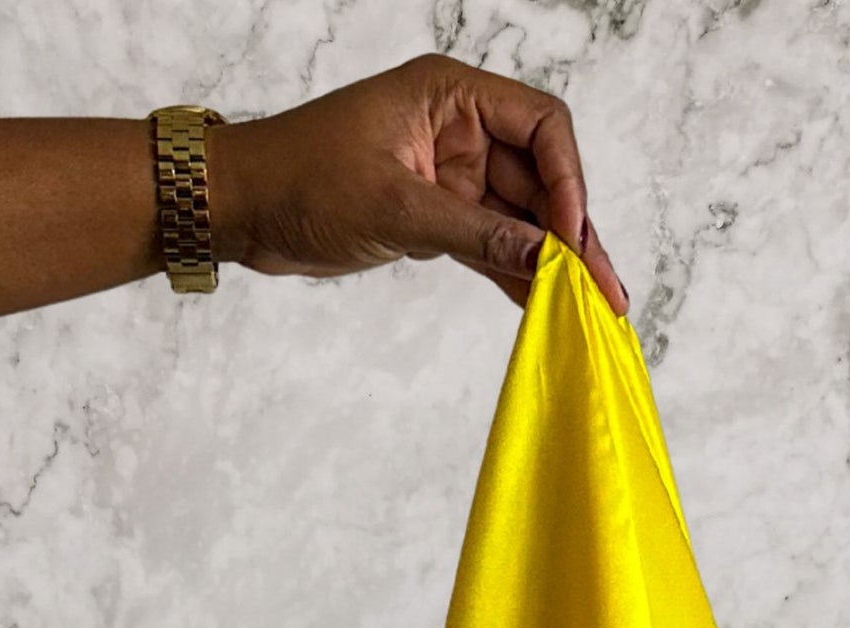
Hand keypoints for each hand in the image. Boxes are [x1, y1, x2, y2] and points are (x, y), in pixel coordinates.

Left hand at [202, 53, 628, 315]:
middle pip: (541, 179)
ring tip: (596, 311)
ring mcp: (451, 175)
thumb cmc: (300, 179)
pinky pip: (492, 245)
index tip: (572, 238)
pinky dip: (517, 275)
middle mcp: (461, 129)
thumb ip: (476, 234)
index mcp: (452, 95)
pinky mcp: (436, 216)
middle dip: (574, 237)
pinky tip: (549, 309)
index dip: (568, 181)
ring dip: (555, 265)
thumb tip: (543, 261)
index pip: (542, 125)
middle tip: (608, 293)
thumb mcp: (395, 207)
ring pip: (521, 219)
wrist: (241, 207)